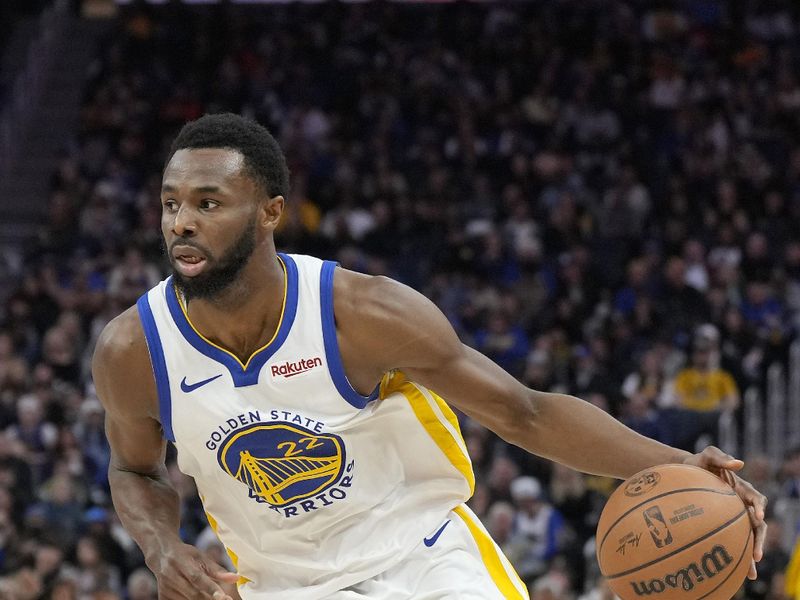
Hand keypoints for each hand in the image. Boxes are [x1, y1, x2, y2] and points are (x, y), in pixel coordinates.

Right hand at [147, 542, 239, 598]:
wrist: (161, 554)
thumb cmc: (185, 555)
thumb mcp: (201, 557)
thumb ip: (218, 570)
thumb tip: (236, 578)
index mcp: (181, 562)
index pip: (197, 578)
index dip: (211, 589)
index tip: (224, 598)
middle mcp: (171, 576)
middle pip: (194, 594)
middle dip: (210, 599)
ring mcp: (165, 589)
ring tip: (212, 596)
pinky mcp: (162, 597)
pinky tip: (198, 596)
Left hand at [682, 446, 767, 580]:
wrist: (684, 472)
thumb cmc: (698, 463)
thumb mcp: (707, 455)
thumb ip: (721, 457)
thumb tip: (739, 463)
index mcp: (742, 489)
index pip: (756, 499)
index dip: (759, 507)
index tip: (759, 515)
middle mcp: (742, 505)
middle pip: (757, 525)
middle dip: (759, 540)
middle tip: (756, 555)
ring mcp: (733, 516)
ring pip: (747, 537)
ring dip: (750, 553)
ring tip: (750, 573)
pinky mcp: (722, 524)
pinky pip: (731, 540)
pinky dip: (734, 555)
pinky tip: (731, 571)